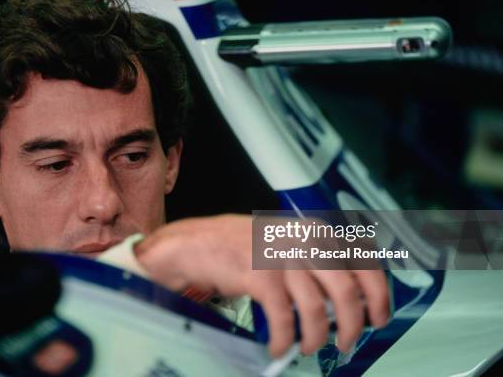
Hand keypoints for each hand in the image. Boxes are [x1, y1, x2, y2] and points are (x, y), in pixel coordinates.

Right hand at [135, 214, 389, 356]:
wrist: (199, 244)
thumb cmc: (244, 247)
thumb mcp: (289, 244)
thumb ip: (319, 264)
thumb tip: (349, 297)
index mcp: (317, 232)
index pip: (365, 262)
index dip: (379, 295)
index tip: (379, 316)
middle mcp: (304, 241)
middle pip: (347, 291)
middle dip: (352, 325)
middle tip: (348, 341)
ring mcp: (282, 258)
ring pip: (317, 309)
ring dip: (316, 337)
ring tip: (311, 347)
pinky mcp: (261, 276)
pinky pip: (283, 318)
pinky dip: (284, 339)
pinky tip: (280, 346)